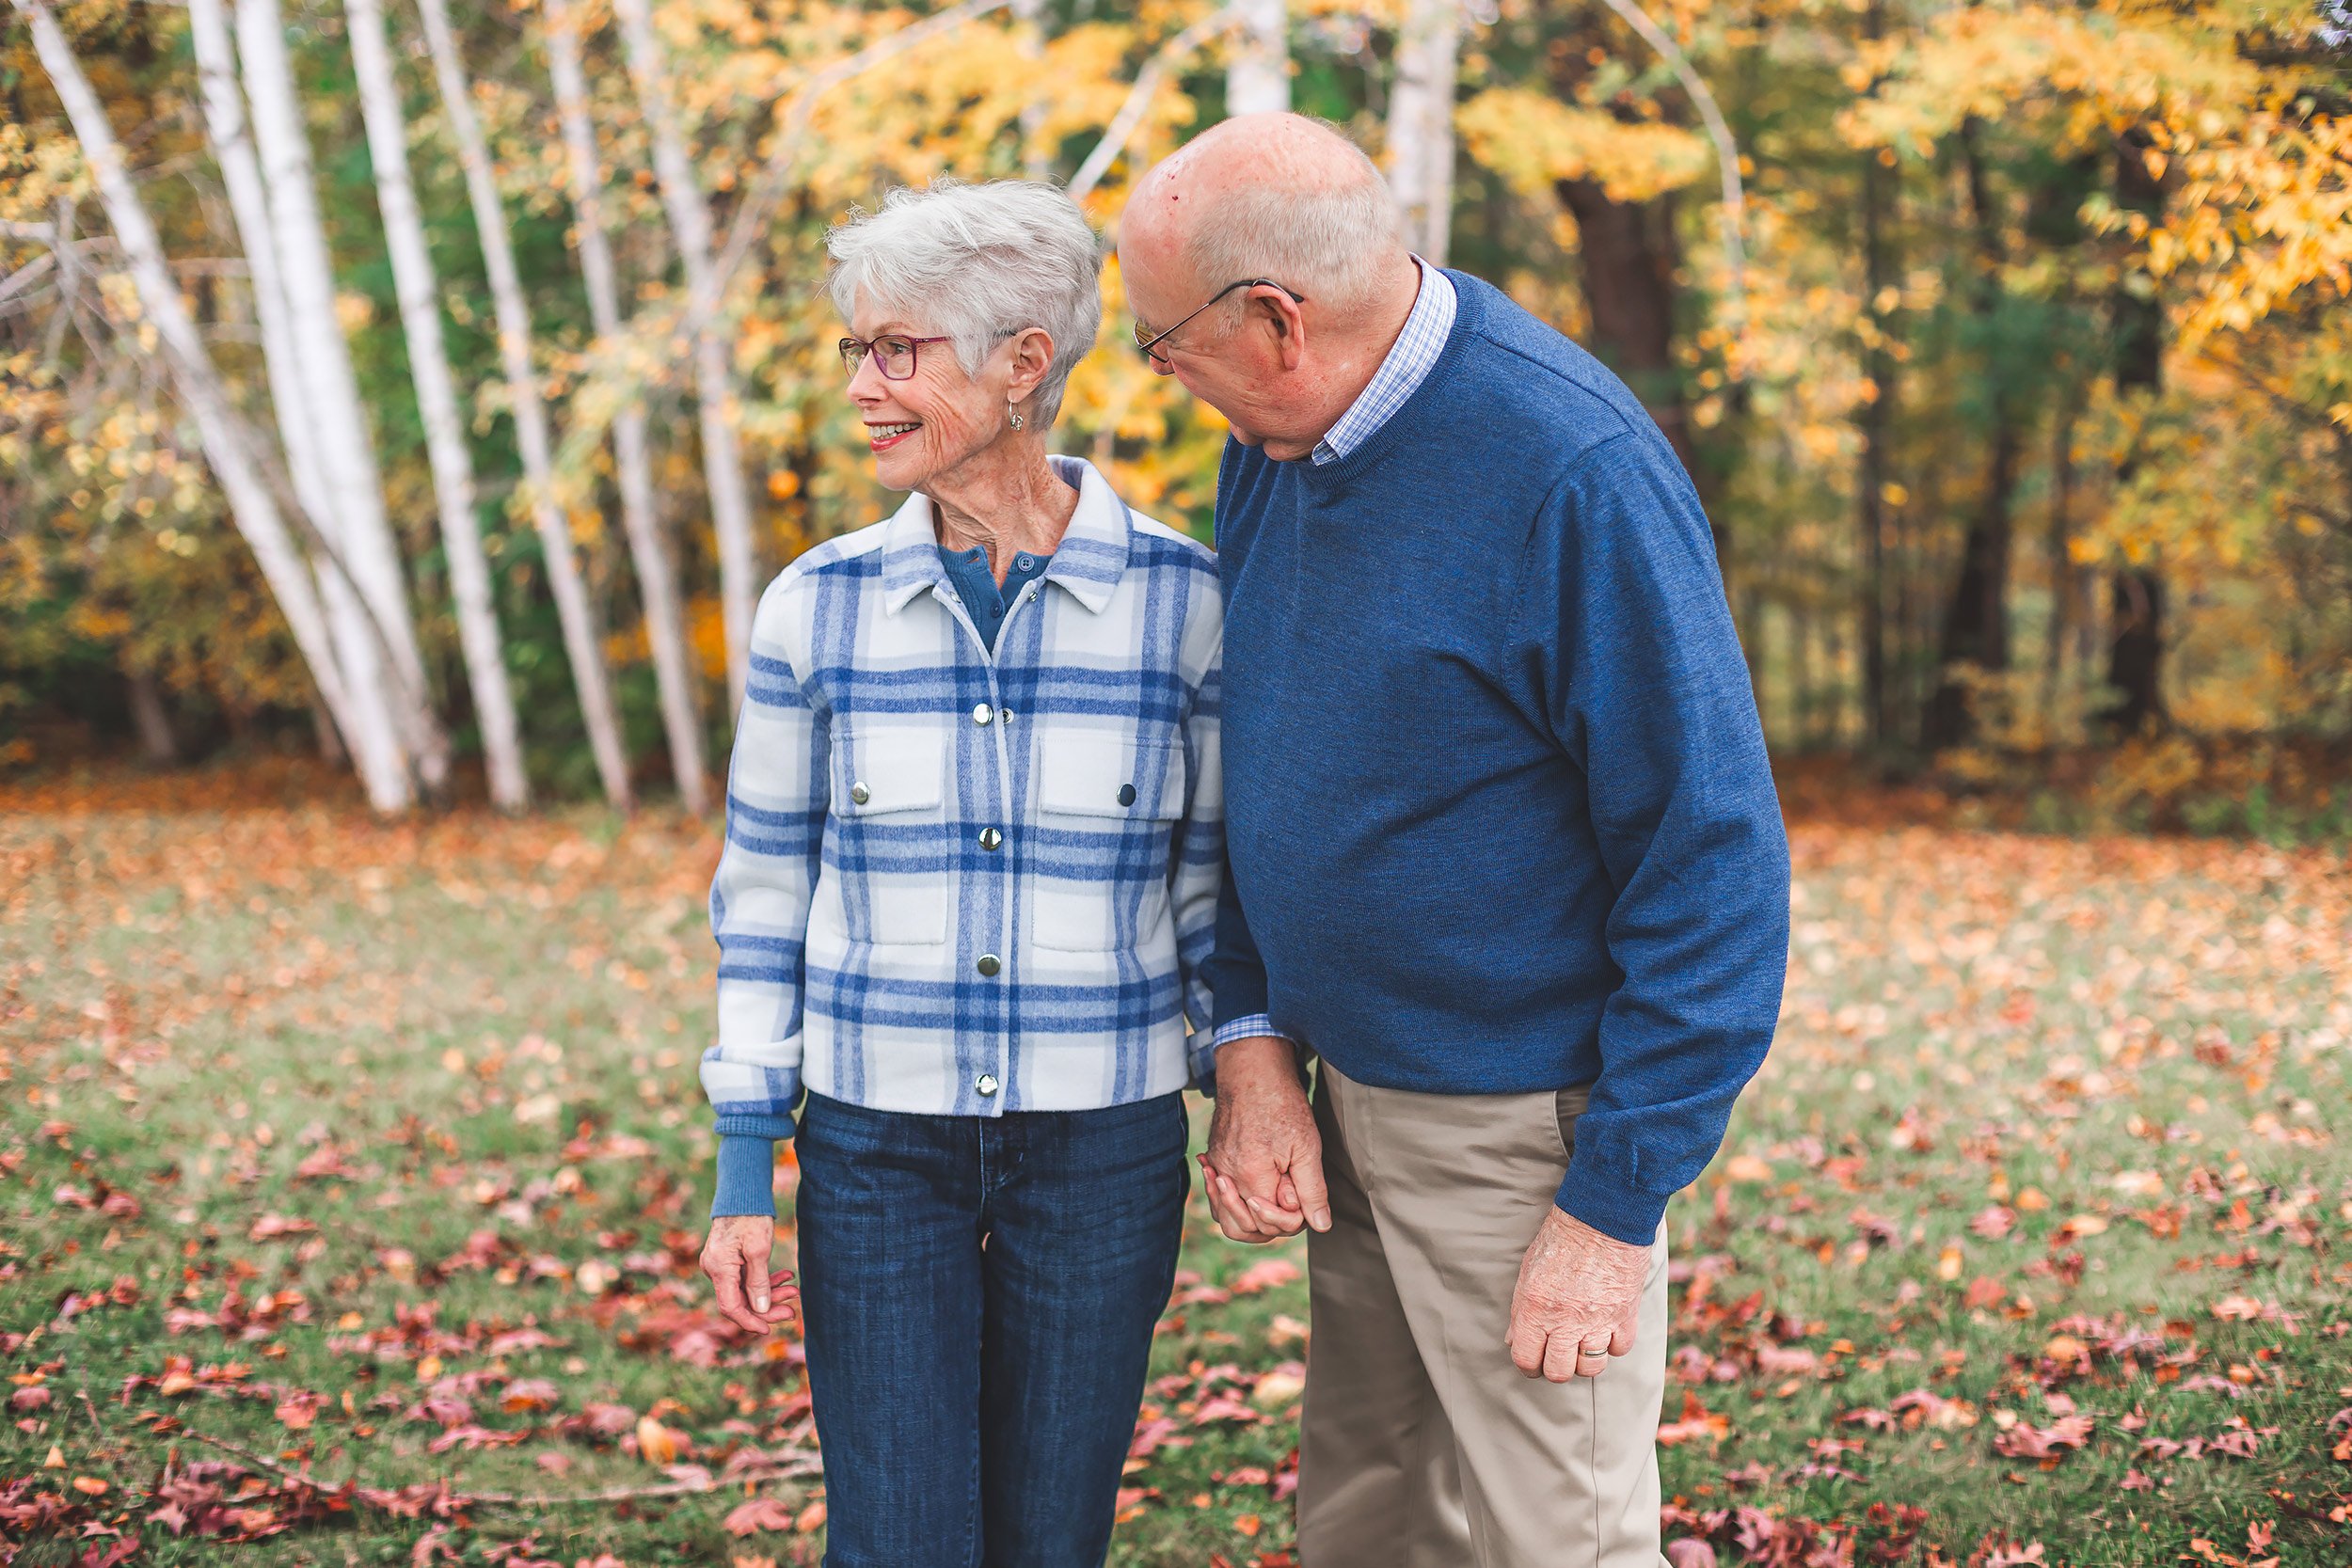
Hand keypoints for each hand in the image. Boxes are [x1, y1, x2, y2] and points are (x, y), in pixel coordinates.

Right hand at [700, 1214, 796, 1335]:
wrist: (743, 1192)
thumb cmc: (751, 1216)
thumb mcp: (759, 1249)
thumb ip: (759, 1282)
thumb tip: (761, 1310)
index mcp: (719, 1268)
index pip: (731, 1307)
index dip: (750, 1321)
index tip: (769, 1328)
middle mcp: (714, 1269)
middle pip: (740, 1301)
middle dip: (767, 1307)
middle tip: (793, 1311)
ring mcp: (720, 1265)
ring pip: (745, 1290)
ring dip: (769, 1292)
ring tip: (794, 1290)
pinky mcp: (728, 1259)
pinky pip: (745, 1277)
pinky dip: (764, 1280)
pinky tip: (785, 1277)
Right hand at [1200, 1036, 1329, 1243]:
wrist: (1253, 1072)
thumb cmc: (1282, 1104)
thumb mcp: (1307, 1147)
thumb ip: (1312, 1190)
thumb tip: (1321, 1224)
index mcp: (1251, 1176)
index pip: (1271, 1223)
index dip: (1292, 1216)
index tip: (1301, 1190)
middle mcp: (1226, 1176)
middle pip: (1243, 1228)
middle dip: (1270, 1222)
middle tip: (1289, 1196)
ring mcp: (1216, 1168)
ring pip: (1226, 1216)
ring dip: (1251, 1216)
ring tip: (1272, 1199)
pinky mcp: (1214, 1159)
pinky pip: (1220, 1195)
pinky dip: (1235, 1201)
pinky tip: (1251, 1191)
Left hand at [1505, 1206, 1649, 1380]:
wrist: (1601, 1216)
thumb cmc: (1560, 1239)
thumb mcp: (1528, 1271)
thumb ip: (1520, 1310)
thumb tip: (1514, 1341)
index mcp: (1534, 1307)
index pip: (1526, 1360)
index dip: (1529, 1365)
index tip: (1535, 1361)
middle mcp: (1564, 1319)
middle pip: (1559, 1372)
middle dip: (1557, 1367)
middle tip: (1559, 1353)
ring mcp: (1597, 1320)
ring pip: (1591, 1368)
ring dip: (1585, 1359)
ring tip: (1583, 1341)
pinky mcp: (1625, 1315)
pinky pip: (1619, 1350)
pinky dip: (1613, 1343)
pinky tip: (1607, 1327)